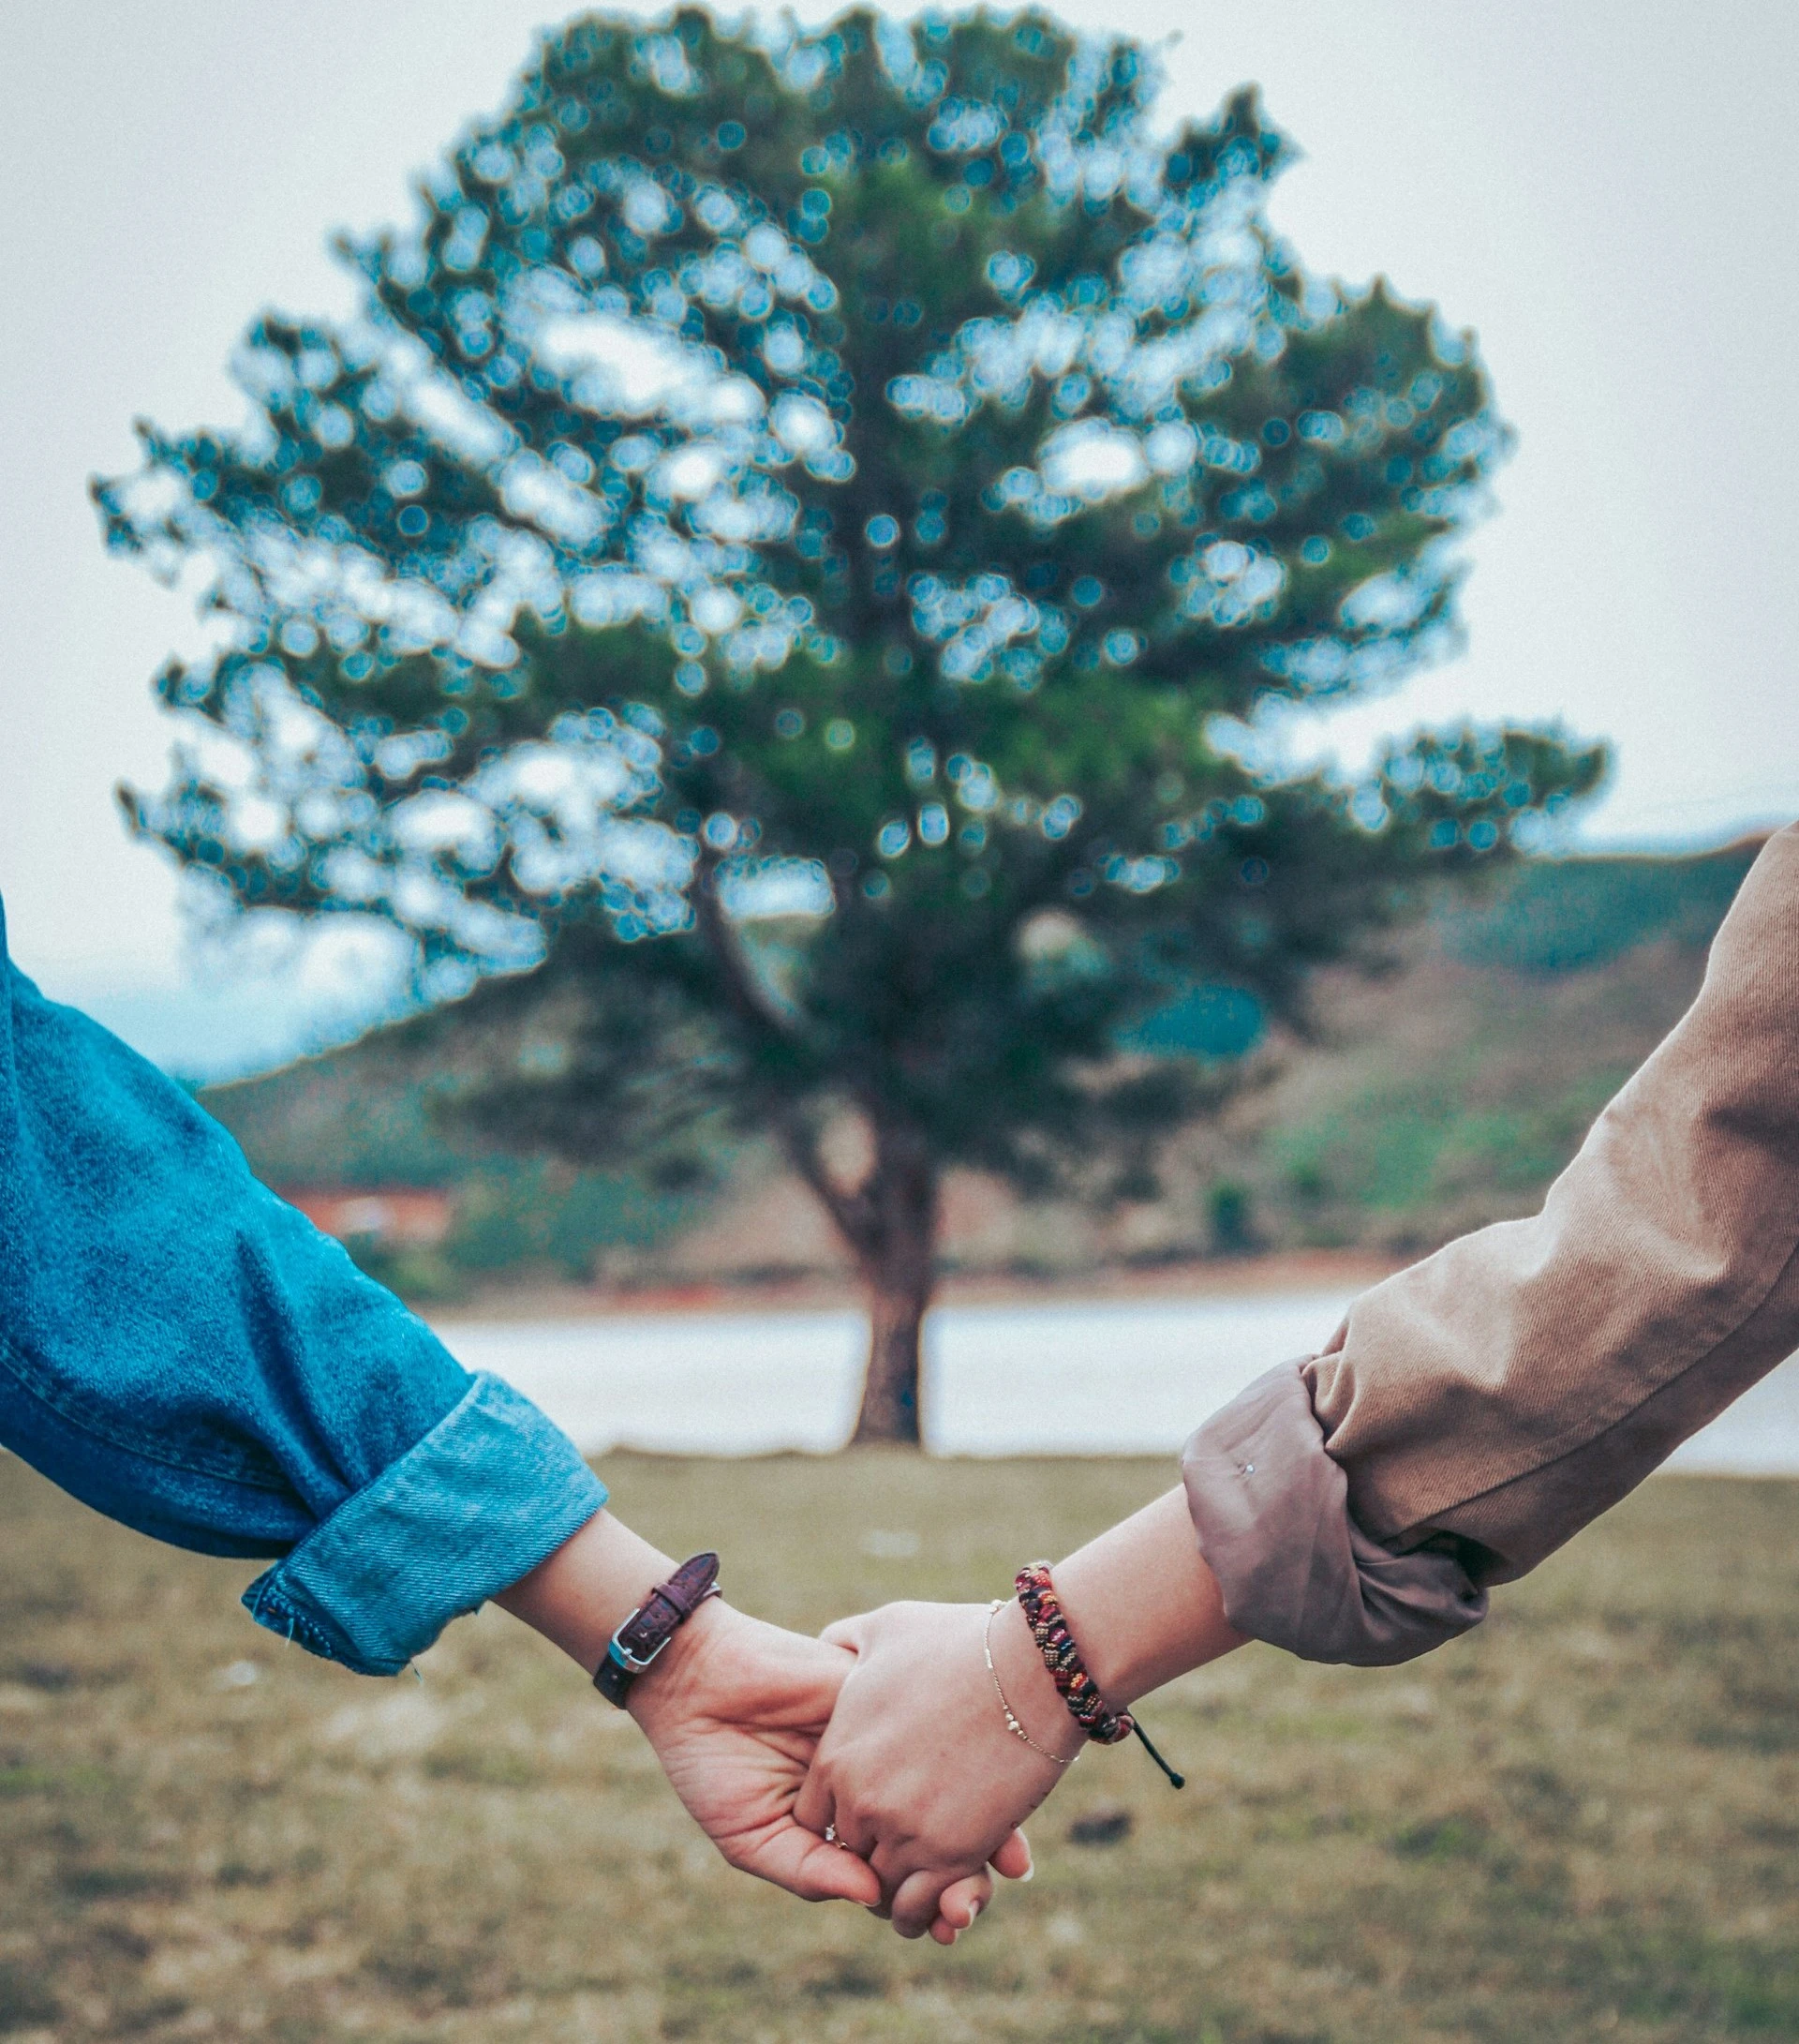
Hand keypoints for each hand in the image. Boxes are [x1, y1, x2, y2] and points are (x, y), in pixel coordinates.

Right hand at [631, 1600, 1012, 1938]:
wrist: (697, 1681)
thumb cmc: (713, 1764)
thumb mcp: (752, 1835)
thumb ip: (809, 1869)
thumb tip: (873, 1898)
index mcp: (844, 1823)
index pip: (898, 1869)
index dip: (927, 1901)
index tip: (951, 1926)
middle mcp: (875, 1782)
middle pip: (936, 1832)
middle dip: (964, 1871)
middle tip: (975, 1902)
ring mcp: (885, 1739)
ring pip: (949, 1784)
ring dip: (982, 1824)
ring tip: (1002, 1864)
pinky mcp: (885, 1696)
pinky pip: (936, 1727)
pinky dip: (966, 1759)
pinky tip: (983, 1792)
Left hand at [797, 1598, 1077, 1937]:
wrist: (1031, 1667)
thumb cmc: (962, 1641)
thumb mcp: (886, 1628)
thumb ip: (846, 1641)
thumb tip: (831, 1645)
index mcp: (837, 1754)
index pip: (813, 1817)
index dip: (839, 1817)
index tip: (870, 1811)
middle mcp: (860, 1800)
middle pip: (847, 1854)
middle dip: (870, 1851)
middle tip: (900, 1847)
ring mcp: (903, 1831)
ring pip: (881, 1889)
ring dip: (899, 1890)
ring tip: (924, 1879)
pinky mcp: (950, 1855)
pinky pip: (918, 1907)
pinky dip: (928, 1911)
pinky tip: (945, 1898)